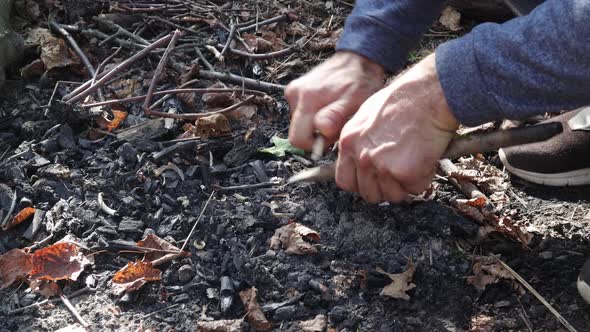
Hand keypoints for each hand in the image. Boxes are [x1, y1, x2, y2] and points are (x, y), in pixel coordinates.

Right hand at [286, 51, 384, 149]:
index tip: (333, 134)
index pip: (298, 139)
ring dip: (315, 125)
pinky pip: (300, 114)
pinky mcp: (294, 89)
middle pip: (296, 133)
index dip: (316, 144)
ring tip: (334, 112)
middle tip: (335, 126)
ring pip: (299, 124)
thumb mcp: (355, 101)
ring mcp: (293, 91)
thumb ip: (337, 116)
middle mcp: (295, 94)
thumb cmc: (359, 82)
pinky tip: (328, 105)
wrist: (356, 59)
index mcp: (307, 99)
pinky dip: (313, 115)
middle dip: (314, 136)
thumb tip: (321, 128)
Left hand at [336, 53, 458, 202]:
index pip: (345, 181)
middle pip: (368, 193)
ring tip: (414, 162)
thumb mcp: (367, 117)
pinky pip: (415, 189)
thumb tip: (362, 159)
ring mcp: (382, 166)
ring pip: (391, 196)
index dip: (361, 183)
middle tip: (399, 172)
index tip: (374, 180)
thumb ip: (360, 141)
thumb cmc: (404, 100)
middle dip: (385, 187)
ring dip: (405, 185)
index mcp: (348, 142)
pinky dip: (424, 178)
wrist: (428, 94)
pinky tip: (425, 159)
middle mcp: (361, 157)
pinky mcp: (404, 172)